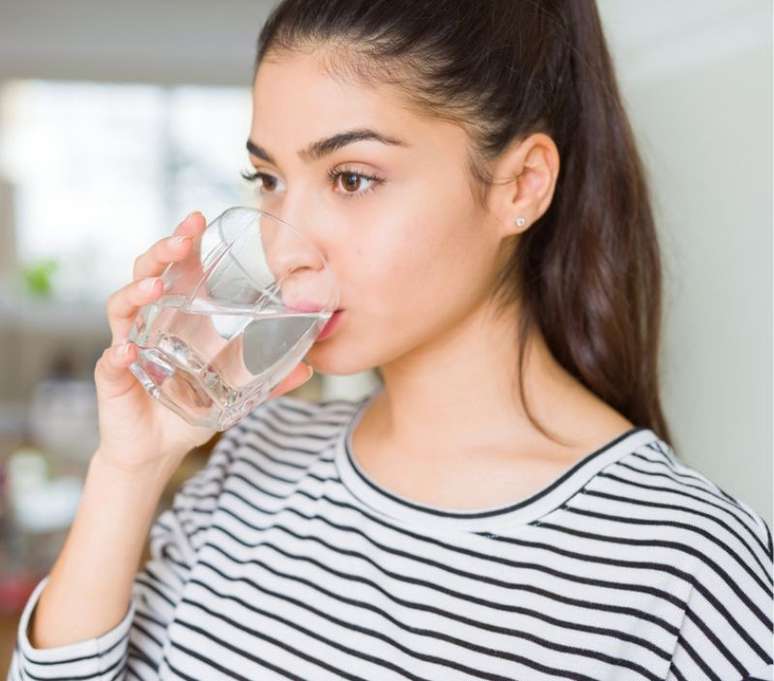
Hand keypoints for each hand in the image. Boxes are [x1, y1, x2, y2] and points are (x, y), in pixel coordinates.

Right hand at [93, 212, 314, 475]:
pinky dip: (117, 355)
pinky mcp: (114, 378)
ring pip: (122, 308)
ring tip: (157, 287)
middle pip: (147, 275)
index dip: (184, 243)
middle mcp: (148, 324)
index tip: (199, 220)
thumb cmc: (190, 410)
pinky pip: (110, 361)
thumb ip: (269, 380)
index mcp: (176, 319)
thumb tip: (309, 368)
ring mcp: (128, 347)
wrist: (158, 450)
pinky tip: (128, 351)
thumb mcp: (236, 392)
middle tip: (182, 239)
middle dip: (162, 253)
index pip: (177, 271)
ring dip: (137, 292)